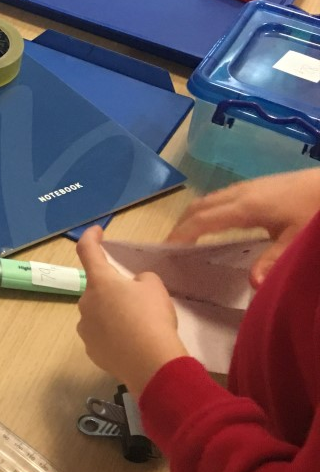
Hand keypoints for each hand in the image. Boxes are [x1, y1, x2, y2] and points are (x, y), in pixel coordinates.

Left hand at [75, 226, 187, 393]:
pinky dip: (113, 336)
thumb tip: (133, 287)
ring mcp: (85, 328)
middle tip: (139, 301)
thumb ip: (141, 280)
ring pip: (98, 314)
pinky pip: (102, 336)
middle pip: (97, 289)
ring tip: (138, 327)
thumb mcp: (155, 287)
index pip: (87, 251)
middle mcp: (85, 302)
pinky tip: (131, 344)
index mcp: (99, 282)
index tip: (97, 232)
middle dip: (113, 291)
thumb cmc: (152, 318)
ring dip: (112, 315)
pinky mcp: (91, 350)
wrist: (151, 364)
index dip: (91, 238)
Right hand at [167, 169, 319, 287]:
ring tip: (187, 237)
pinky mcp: (254, 187)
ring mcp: (246, 187)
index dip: (181, 233)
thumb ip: (272, 260)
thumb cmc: (314, 209)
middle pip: (198, 206)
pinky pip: (219, 198)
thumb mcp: (296, 239)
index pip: (202, 219)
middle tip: (171, 247)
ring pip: (208, 200)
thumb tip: (251, 285)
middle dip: (181, 224)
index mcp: (244, 207)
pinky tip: (215, 224)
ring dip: (193, 217)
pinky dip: (206, 211)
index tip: (167, 249)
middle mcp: (238, 194)